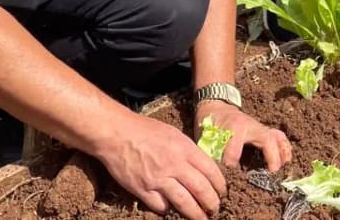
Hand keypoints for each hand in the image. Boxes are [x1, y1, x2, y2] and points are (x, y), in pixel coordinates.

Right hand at [94, 111, 225, 219]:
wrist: (116, 133)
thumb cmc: (144, 129)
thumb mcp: (173, 134)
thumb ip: (187, 150)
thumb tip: (201, 165)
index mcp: (184, 148)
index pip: (211, 171)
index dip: (220, 185)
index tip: (223, 192)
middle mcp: (175, 165)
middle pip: (201, 190)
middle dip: (212, 203)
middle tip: (215, 209)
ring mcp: (159, 179)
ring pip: (185, 202)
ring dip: (196, 214)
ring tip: (202, 218)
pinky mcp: (143, 189)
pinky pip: (161, 206)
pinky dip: (168, 210)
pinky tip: (171, 210)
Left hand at [195, 100, 291, 171]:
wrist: (216, 106)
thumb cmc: (210, 122)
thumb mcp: (206, 137)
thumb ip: (213, 154)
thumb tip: (219, 174)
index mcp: (234, 127)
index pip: (234, 152)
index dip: (231, 168)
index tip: (229, 179)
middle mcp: (251, 125)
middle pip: (266, 141)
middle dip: (270, 159)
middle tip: (270, 175)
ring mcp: (259, 126)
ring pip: (276, 138)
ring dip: (281, 153)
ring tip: (283, 168)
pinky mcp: (263, 129)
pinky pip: (279, 136)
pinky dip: (284, 147)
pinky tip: (286, 160)